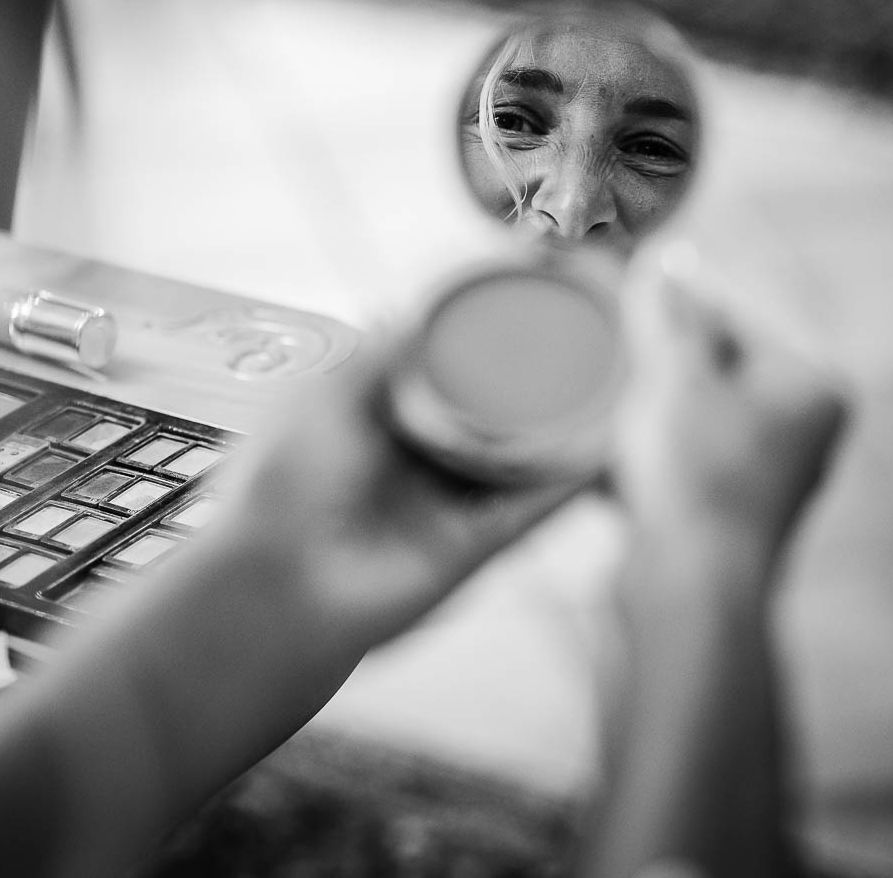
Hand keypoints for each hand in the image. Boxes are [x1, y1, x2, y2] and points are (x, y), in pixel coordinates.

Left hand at [212, 336, 584, 652]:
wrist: (277, 588)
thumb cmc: (280, 484)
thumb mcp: (327, 392)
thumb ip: (383, 350)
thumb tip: (420, 304)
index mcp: (374, 420)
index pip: (440, 374)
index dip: (481, 345)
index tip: (526, 306)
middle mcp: (415, 461)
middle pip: (490, 417)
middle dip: (535, 386)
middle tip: (586, 340)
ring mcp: (447, 505)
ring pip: (522, 461)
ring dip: (566, 430)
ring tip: (615, 383)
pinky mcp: (474, 548)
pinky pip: (534, 510)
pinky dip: (573, 481)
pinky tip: (609, 446)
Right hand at [614, 251, 849, 577]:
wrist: (690, 588)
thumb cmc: (696, 474)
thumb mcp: (675, 375)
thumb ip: (669, 316)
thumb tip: (664, 265)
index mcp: (813, 388)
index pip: (737, 319)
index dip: (675, 314)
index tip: (628, 307)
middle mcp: (804, 434)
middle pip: (713, 372)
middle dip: (658, 372)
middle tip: (619, 373)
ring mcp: (768, 479)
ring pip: (690, 421)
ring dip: (646, 417)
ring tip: (620, 428)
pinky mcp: (728, 516)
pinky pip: (680, 467)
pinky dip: (647, 461)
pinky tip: (620, 471)